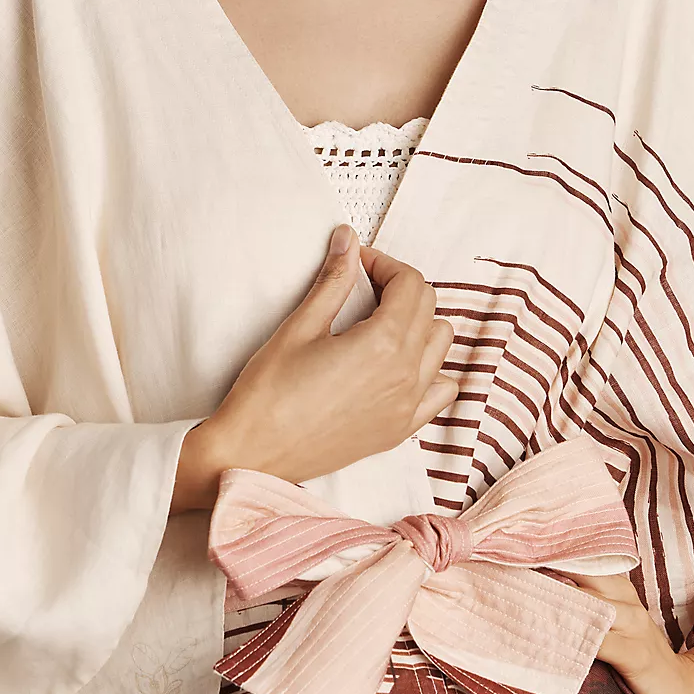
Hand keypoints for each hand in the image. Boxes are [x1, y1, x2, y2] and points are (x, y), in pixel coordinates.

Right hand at [171, 225, 458, 512]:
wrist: (253, 453)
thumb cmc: (268, 393)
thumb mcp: (299, 328)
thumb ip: (333, 281)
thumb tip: (348, 240)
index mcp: (384, 344)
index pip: (410, 284)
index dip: (384, 265)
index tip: (358, 264)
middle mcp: (406, 375)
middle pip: (428, 310)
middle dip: (400, 289)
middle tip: (364, 286)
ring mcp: (407, 407)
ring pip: (440, 347)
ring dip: (419, 326)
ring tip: (381, 323)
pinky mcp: (399, 431)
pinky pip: (439, 392)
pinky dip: (429, 371)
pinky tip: (397, 367)